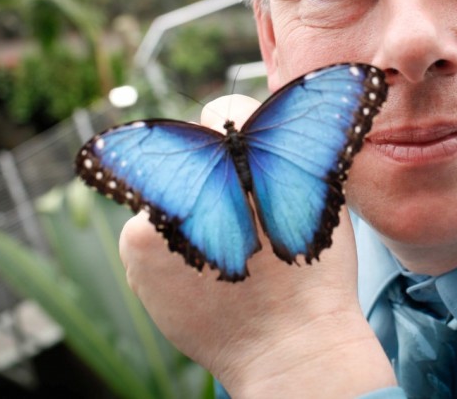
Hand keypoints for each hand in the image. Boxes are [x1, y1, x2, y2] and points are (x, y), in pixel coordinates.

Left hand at [119, 94, 396, 397]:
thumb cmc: (314, 273)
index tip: (246, 166)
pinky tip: (198, 273)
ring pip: (165, 188)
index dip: (238, 136)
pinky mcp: (138, 243)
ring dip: (186, 207)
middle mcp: (201, 164)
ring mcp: (163, 202)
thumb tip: (244, 131)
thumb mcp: (317, 192)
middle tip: (235, 214)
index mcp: (251, 148)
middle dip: (209, 173)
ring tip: (220, 248)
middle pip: (189, 147)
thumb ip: (280, 152)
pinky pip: (146, 230)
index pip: (224, 108)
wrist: (290, 347)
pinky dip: (165, 247)